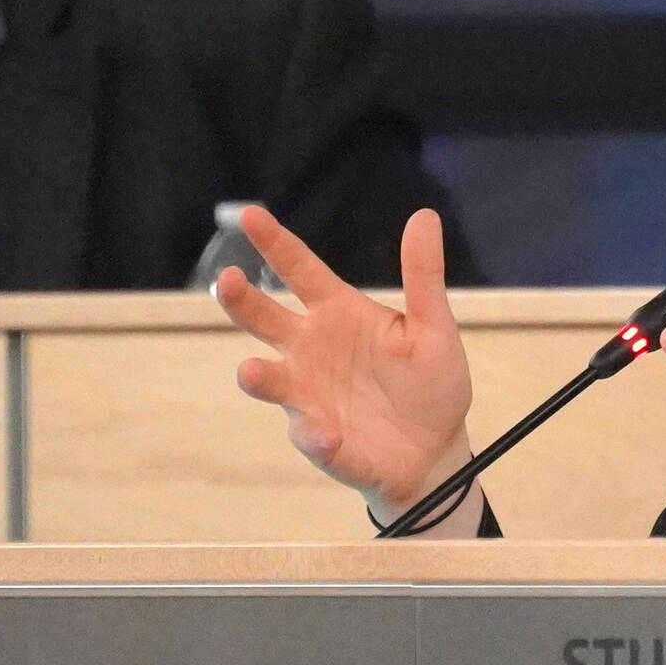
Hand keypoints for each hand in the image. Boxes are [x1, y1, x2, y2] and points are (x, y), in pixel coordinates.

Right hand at [215, 205, 474, 515]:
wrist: (436, 450)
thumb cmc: (430, 382)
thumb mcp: (433, 326)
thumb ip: (422, 275)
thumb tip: (424, 215)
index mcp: (337, 313)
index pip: (300, 270)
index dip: (275, 243)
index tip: (250, 214)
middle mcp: (311, 350)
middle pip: (265, 319)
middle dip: (242, 301)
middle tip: (229, 281)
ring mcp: (308, 395)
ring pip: (271, 380)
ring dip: (259, 376)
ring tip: (250, 372)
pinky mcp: (320, 440)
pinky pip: (311, 436)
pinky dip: (316, 435)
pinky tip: (329, 434)